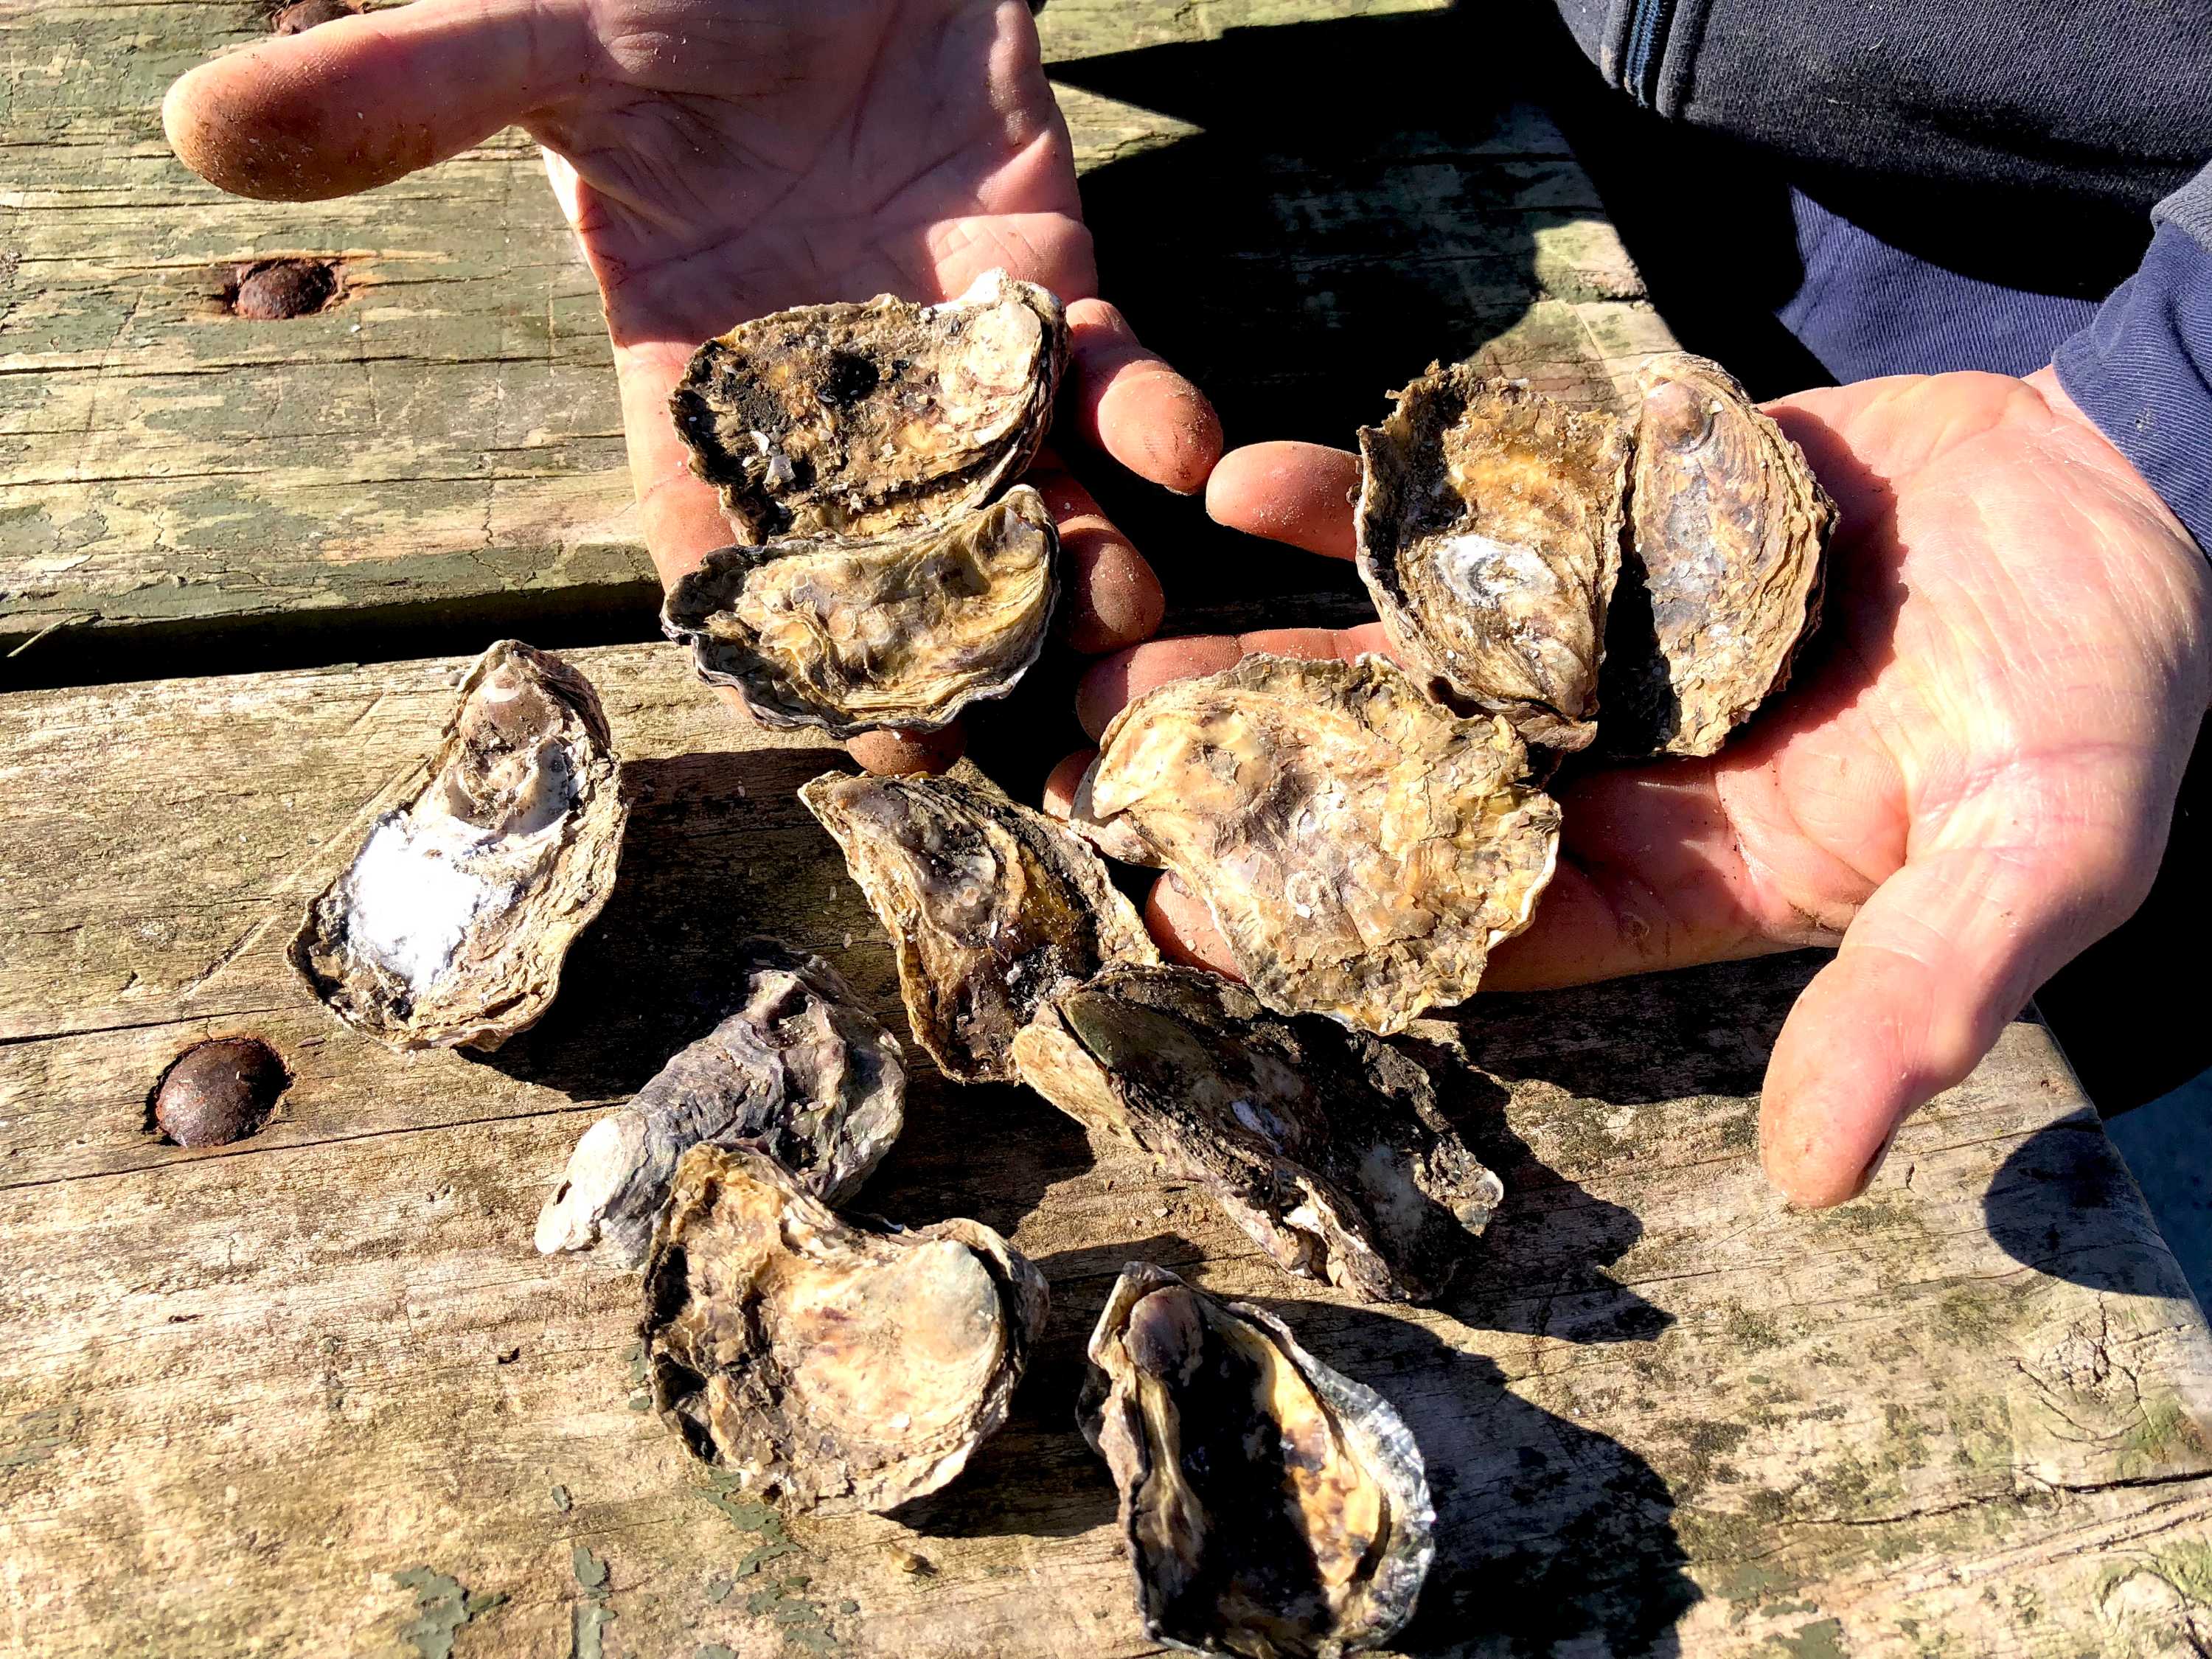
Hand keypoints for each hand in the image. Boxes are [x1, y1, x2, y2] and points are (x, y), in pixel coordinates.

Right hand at [163, 0, 1220, 771]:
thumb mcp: (536, 39)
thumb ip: (407, 95)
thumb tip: (197, 122)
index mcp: (696, 382)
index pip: (726, 546)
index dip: (775, 645)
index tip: (837, 731)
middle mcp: (834, 403)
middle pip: (892, 565)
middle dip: (950, 650)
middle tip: (1010, 736)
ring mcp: (953, 357)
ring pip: (1019, 498)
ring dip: (1073, 565)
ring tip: (1117, 625)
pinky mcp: (1053, 287)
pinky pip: (1114, 374)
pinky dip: (1151, 416)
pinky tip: (1189, 456)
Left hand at [1049, 369, 2210, 1205]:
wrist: (2130, 493)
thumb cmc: (2103, 693)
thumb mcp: (2043, 859)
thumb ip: (1923, 997)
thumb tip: (1821, 1176)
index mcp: (1678, 879)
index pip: (1473, 932)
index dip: (1329, 941)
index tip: (1179, 943)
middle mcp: (1604, 773)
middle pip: (1390, 798)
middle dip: (1240, 801)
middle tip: (1078, 797)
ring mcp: (1588, 644)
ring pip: (1385, 663)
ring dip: (1249, 657)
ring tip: (1100, 658)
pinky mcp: (1598, 521)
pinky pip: (1450, 520)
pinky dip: (1349, 501)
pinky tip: (1231, 479)